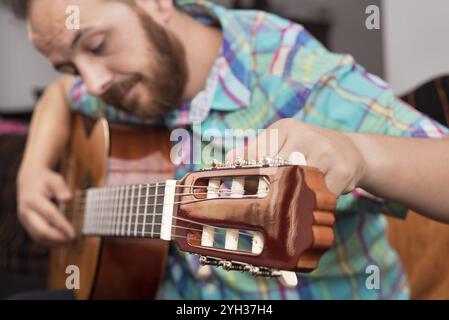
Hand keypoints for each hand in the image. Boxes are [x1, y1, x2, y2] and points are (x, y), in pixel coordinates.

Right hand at [17, 166, 74, 244]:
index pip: (50, 215)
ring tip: (70, 244)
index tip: (73, 233)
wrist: (28, 179)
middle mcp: (26, 211)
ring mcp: (24, 219)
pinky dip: (49, 241)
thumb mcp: (54, 178)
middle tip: (73, 241)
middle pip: (41, 230)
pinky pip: (37, 236)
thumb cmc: (45, 179)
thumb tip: (68, 199)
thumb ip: (61, 188)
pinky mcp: (27, 224)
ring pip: (38, 236)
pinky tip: (62, 242)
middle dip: (58, 238)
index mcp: (33, 199)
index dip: (62, 225)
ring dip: (54, 242)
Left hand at [226, 118, 366, 195]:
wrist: (351, 151)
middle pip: (275, 171)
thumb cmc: (307, 150)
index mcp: (284, 128)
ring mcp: (325, 152)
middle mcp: (304, 135)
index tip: (239, 193)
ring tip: (288, 203)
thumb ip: (253, 153)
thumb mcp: (280, 143)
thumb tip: (224, 164)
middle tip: (264, 205)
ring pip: (296, 185)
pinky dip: (313, 203)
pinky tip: (312, 201)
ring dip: (291, 198)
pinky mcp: (342, 170)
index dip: (248, 176)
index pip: (257, 155)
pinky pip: (318, 196)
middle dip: (269, 190)